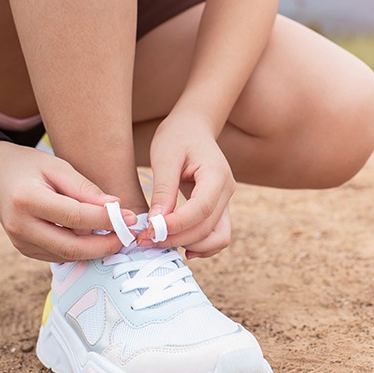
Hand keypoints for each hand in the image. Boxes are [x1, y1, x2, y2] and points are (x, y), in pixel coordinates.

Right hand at [0, 141, 135, 261]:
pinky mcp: (25, 250)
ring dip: (95, 250)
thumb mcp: (58, 166)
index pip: (75, 217)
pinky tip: (96, 238)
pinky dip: (81, 250)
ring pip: (67, 256)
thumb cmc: (28, 165)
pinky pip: (58, 255)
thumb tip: (115, 207)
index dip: (106, 220)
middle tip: (128, 236)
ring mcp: (20, 242)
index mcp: (27, 200)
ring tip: (118, 236)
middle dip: (105, 245)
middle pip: (72, 247)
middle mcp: (20, 226)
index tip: (130, 217)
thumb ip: (85, 189)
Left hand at [144, 113, 234, 257]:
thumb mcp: (164, 157)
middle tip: (146, 239)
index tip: (151, 230)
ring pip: (218, 237)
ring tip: (160, 242)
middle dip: (177, 238)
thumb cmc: (178, 136)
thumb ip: (163, 190)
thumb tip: (156, 222)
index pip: (201, 209)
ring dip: (190, 245)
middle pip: (208, 227)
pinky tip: (176, 242)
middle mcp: (227, 190)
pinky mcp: (219, 208)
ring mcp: (226, 201)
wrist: (193, 127)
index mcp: (216, 174)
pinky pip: (216, 234)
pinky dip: (199, 244)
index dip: (177, 225)